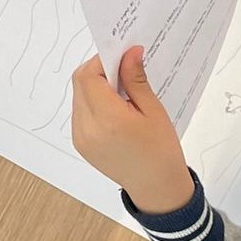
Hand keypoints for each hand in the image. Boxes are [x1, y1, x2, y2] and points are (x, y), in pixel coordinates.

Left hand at [70, 47, 191, 214]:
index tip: (122, 56)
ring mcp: (80, 137)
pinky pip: (80, 111)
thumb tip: (129, 51)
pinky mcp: (80, 143)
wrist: (157, 188)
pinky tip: (113, 107)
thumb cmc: (161, 150)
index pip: (89, 76)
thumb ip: (136, 79)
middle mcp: (88, 128)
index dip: (102, 61)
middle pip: (80, 83)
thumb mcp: (153, 111)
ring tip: (121, 91)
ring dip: (94, 85)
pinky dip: (92, 101)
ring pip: (78, 95)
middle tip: (123, 70)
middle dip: (98, 70)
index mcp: (108, 120)